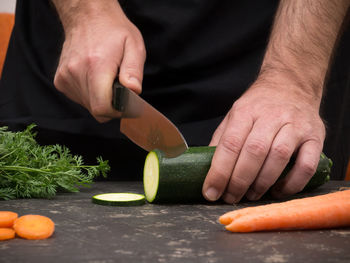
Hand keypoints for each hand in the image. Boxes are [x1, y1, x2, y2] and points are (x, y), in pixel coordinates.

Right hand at [53, 1, 145, 121]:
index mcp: (96, 66)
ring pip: (87, 106)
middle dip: (111, 105)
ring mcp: (65, 77)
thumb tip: (133, 91)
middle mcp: (76, 73)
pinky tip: (94, 78)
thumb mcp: (134, 46)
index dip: (116, 111)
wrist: (88, 17)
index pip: (102, 107)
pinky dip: (89, 94)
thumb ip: (134, 71)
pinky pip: (78, 99)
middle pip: (95, 110)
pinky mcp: (60, 80)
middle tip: (118, 88)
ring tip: (105, 79)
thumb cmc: (114, 31)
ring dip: (100, 99)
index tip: (125, 104)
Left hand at [202, 75, 325, 202]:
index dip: (219, 172)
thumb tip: (207, 168)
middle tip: (231, 197)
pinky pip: (307, 165)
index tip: (211, 192)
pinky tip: (278, 191)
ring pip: (279, 157)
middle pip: (254, 151)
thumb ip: (222, 139)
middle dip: (239, 181)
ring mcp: (296, 126)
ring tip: (251, 195)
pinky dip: (292, 183)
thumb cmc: (258, 106)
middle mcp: (271, 116)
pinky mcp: (315, 137)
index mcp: (246, 111)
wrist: (291, 84)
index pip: (230, 144)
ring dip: (262, 183)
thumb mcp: (234, 114)